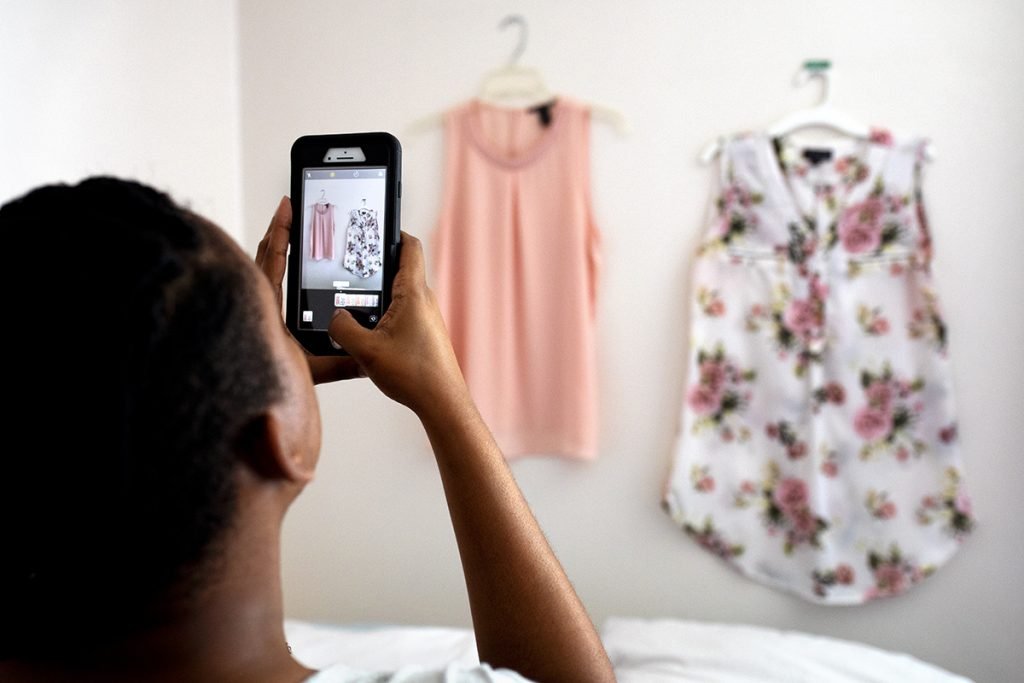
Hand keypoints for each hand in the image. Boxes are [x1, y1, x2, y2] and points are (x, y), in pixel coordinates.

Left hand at [255, 196, 362, 383]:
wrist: (245, 410)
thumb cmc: (271, 389)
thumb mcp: (311, 374)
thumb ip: (341, 365)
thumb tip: (370, 357)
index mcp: (264, 310)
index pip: (271, 261)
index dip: (280, 232)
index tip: (287, 207)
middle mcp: (255, 306)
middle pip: (264, 258)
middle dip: (278, 232)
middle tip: (291, 208)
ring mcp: (252, 311)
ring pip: (261, 270)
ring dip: (275, 249)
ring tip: (290, 229)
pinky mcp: (254, 320)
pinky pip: (264, 285)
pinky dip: (273, 268)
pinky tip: (286, 267)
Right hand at [327, 232, 471, 417]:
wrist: (442, 402)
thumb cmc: (414, 375)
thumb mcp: (365, 350)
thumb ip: (342, 328)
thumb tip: (334, 317)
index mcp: (413, 293)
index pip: (408, 246)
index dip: (392, 231)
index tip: (374, 226)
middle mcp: (424, 301)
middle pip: (400, 270)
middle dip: (375, 267)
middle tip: (350, 267)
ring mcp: (426, 318)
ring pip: (399, 295)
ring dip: (378, 297)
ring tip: (353, 305)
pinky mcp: (425, 334)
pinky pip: (402, 315)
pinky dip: (384, 317)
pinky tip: (367, 334)